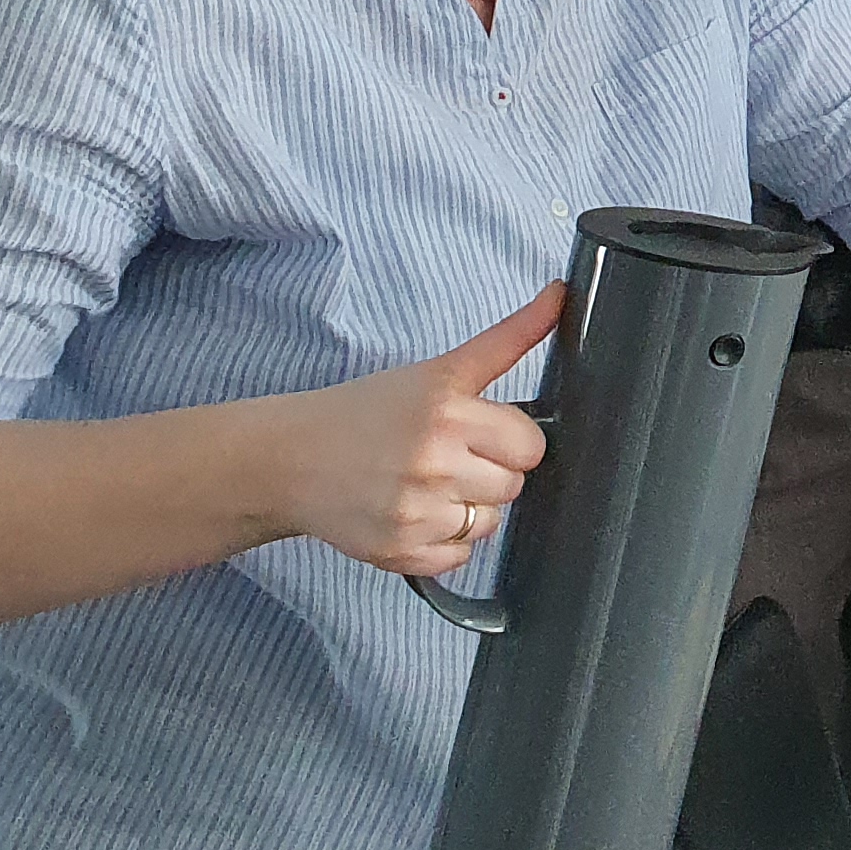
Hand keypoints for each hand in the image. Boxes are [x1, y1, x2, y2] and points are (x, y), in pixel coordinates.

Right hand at [276, 286, 560, 576]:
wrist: (290, 459)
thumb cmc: (368, 412)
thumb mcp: (438, 370)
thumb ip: (508, 338)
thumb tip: (561, 294)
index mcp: (446, 412)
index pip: (531, 446)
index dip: (510, 439)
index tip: (480, 432)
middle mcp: (431, 463)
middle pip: (514, 485)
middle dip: (490, 471)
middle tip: (446, 457)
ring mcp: (414, 513)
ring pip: (491, 522)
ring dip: (469, 508)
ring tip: (426, 485)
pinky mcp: (399, 553)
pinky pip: (461, 555)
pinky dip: (443, 541)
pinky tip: (412, 513)